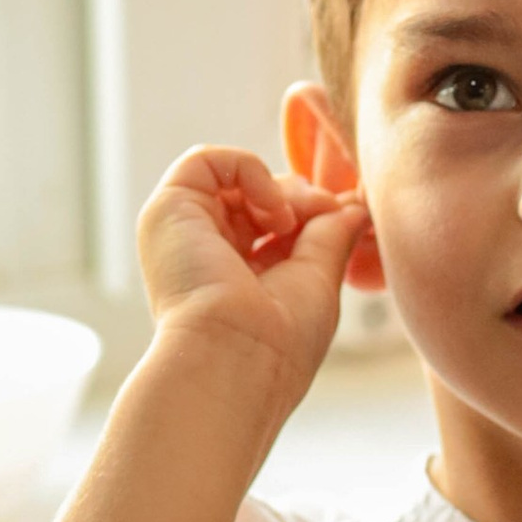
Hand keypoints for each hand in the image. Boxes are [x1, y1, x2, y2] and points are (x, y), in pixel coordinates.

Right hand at [137, 145, 366, 417]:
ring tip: (293, 223)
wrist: (233, 362)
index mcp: (235, 278)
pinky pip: (207, 160)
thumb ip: (331, 236)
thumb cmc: (278, 343)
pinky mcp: (168, 210)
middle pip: (257, 198)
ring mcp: (184, 233)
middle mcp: (205, 255)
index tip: (348, 214)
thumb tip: (353, 206)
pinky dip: (249, 169)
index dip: (312, 212)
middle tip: (324, 213)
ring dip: (279, 189)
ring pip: (234, 178)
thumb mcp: (317, 279)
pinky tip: (273, 212)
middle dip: (301, 198)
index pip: (275, 224)